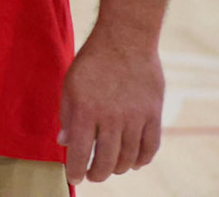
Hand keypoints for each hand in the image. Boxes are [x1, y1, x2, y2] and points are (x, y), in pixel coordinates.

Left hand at [60, 31, 164, 183]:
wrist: (125, 39)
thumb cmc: (92, 62)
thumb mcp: (71, 85)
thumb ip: (67, 115)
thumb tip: (65, 143)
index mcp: (86, 110)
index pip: (81, 152)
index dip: (76, 171)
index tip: (74, 179)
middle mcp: (112, 117)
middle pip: (107, 161)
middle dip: (97, 173)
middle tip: (93, 175)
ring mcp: (135, 117)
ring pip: (130, 157)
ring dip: (119, 168)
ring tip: (111, 168)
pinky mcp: (153, 114)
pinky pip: (150, 146)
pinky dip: (143, 159)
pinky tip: (134, 163)